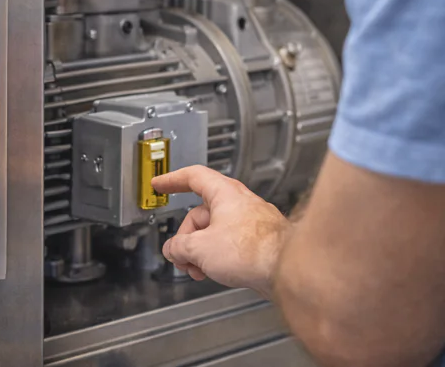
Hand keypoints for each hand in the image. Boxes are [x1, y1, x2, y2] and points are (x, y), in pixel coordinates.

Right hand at [153, 166, 289, 298]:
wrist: (289, 271)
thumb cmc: (253, 250)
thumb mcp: (199, 248)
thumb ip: (178, 246)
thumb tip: (173, 250)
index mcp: (224, 193)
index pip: (193, 177)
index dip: (172, 180)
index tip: (160, 184)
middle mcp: (239, 203)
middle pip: (200, 214)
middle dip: (186, 238)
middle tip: (180, 256)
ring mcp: (251, 223)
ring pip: (214, 232)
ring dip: (200, 252)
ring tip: (198, 270)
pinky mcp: (259, 242)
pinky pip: (229, 244)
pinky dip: (217, 257)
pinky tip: (215, 273)